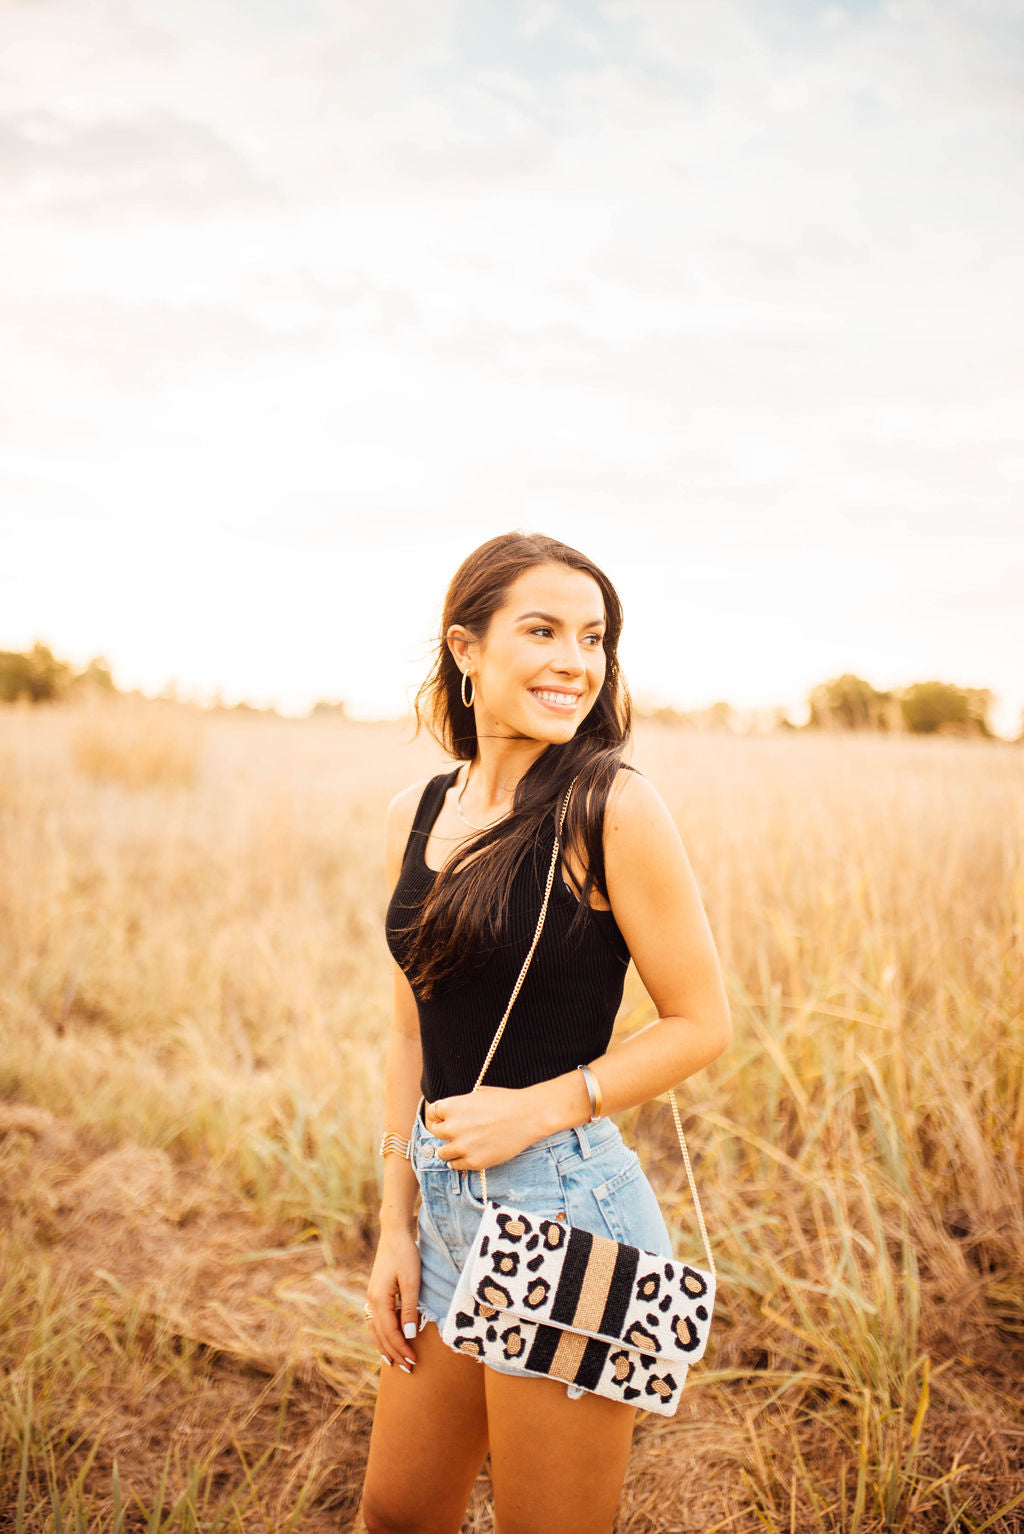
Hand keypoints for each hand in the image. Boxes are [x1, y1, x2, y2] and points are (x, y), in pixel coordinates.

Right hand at [364, 1227, 419, 1372]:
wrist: (394, 1233)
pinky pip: (376, 1320)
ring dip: (385, 1346)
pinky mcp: (375, 1292)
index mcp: (379, 1299)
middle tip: (408, 1368)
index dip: (401, 1349)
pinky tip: (386, 1339)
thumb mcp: (411, 1281)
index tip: (413, 1361)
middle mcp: (371, 1301)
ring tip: (394, 1362)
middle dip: (394, 1353)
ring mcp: (371, 1297)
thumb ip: (409, 1309)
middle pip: (381, 1335)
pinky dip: (381, 1334)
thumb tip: (409, 1335)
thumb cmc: (405, 1255)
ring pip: (375, 1329)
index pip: (390, 1333)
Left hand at [425, 1087, 541, 1169]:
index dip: (438, 1117)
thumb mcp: (478, 1094)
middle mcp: (452, 1127)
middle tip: (453, 1134)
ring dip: (449, 1150)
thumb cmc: (506, 1101)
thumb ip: (461, 1104)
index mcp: (451, 1106)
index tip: (442, 1121)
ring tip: (459, 1147)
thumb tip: (453, 1112)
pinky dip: (459, 1161)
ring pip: (442, 1153)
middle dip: (443, 1133)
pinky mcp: (473, 1162)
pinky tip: (467, 1155)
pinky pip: (456, 1166)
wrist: (527, 1117)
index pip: (432, 1114)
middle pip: (435, 1134)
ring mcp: (461, 1146)